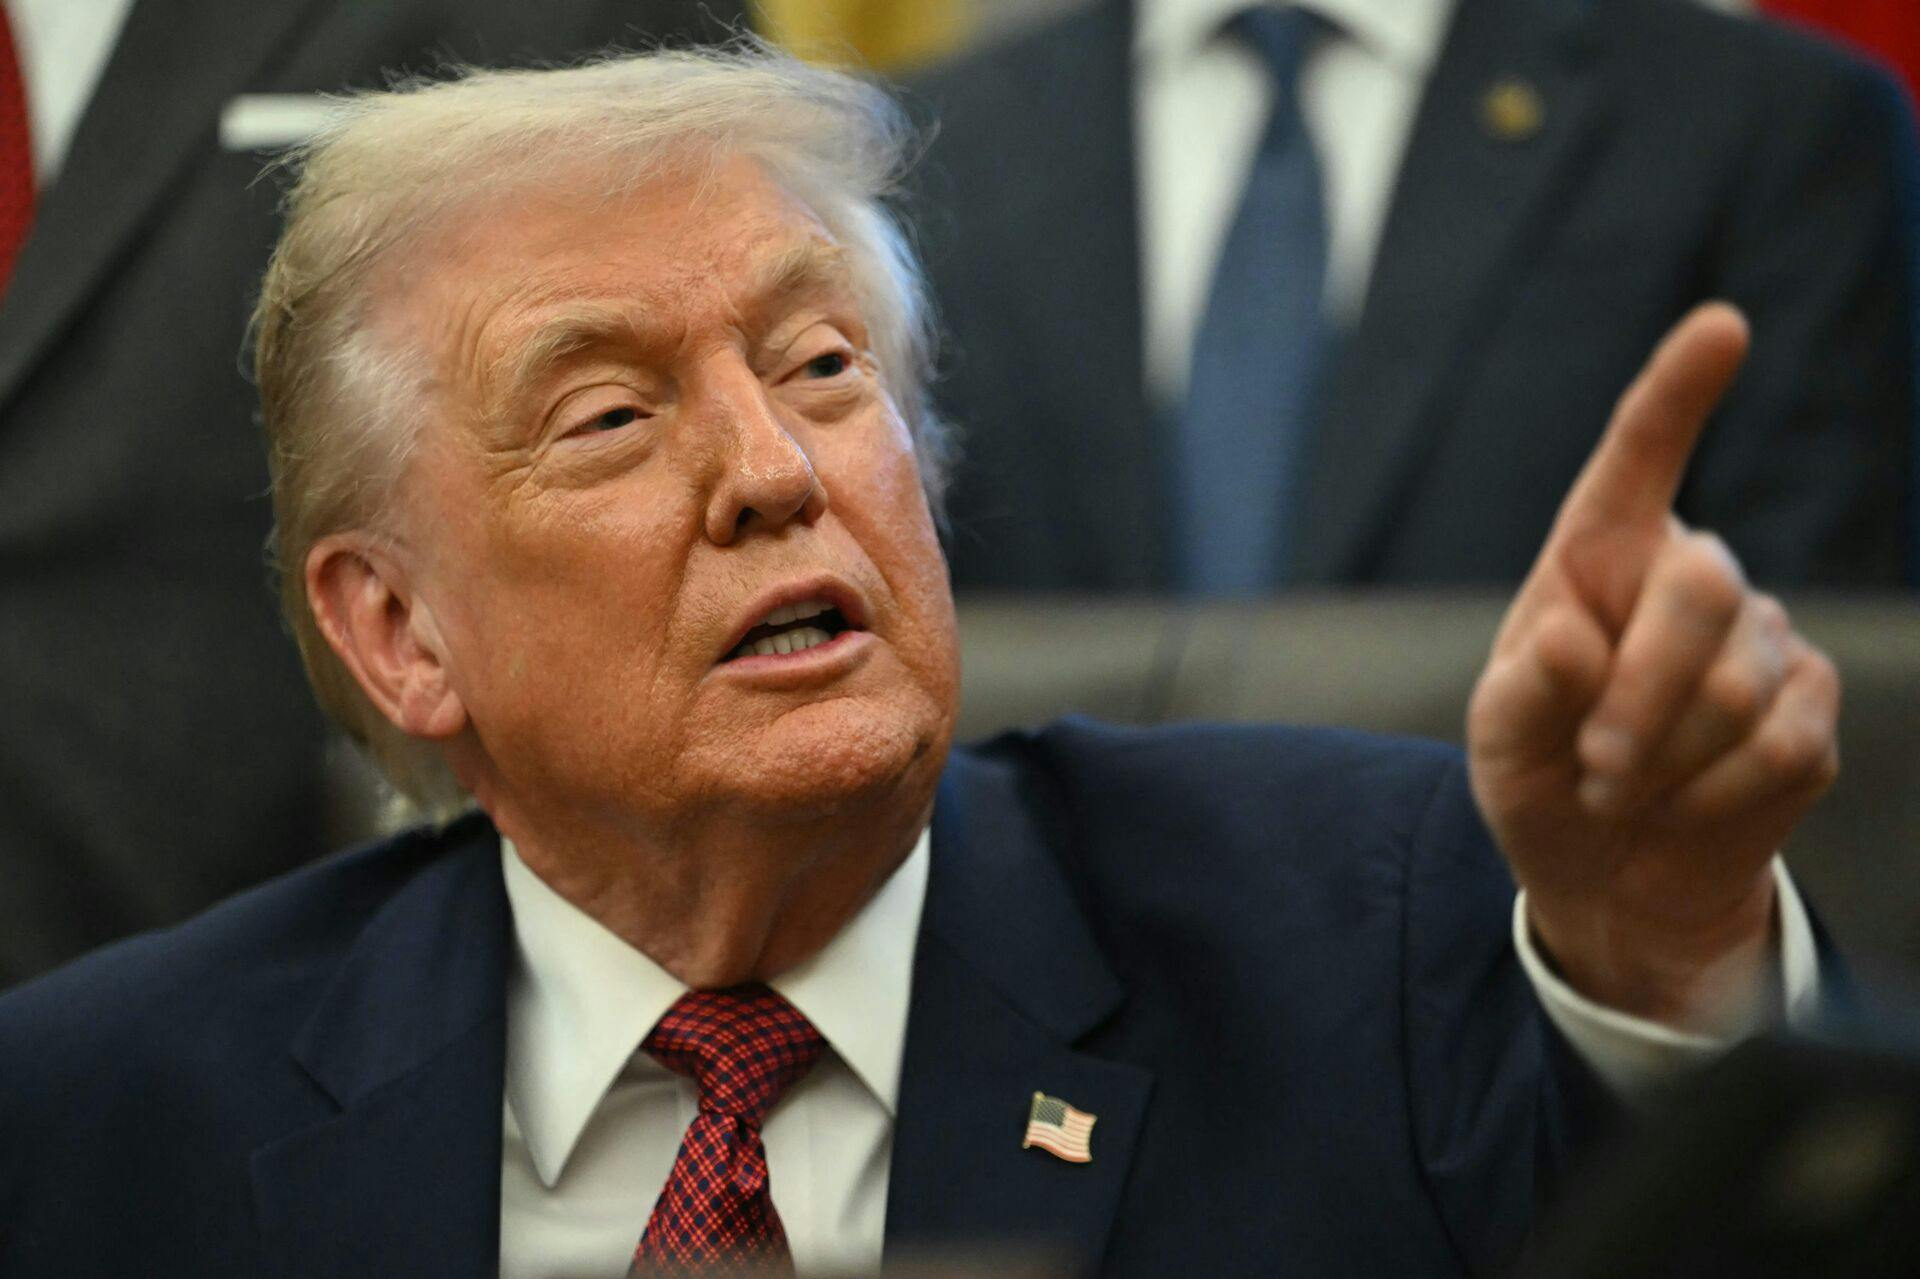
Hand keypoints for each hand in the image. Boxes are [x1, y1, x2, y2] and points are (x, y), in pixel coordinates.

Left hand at [1467, 303, 1839, 1028]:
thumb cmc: (1541, 777)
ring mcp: (1766, 640)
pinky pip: (1778, 748)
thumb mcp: (1498, 740)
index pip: (1637, 459)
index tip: (1721, 326)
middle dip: (1640, 697)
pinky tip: (1682, 804)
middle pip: (1704, 589)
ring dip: (1662, 764)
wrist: (1609, 872)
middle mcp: (1691, 577)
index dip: (1677, 392)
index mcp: (1599, 557)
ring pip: (1735, 690)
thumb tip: (1571, 643)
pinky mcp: (1813, 712)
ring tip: (1623, 788)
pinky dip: (1710, 797)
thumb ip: (1521, 693)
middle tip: (1595, 769)